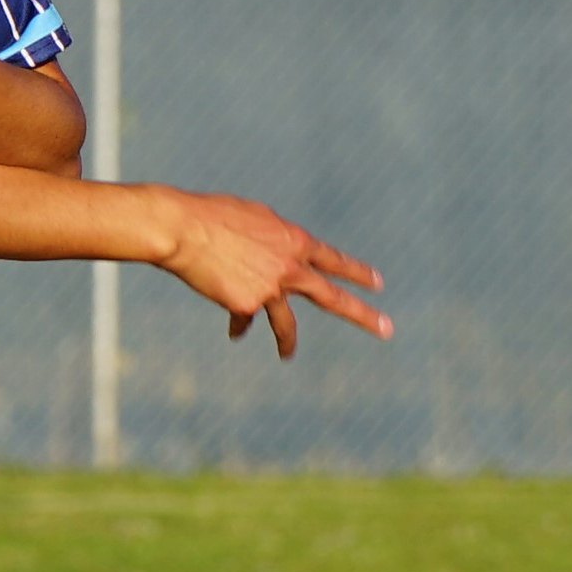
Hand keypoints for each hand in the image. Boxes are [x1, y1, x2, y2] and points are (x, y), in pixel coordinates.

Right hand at [157, 191, 392, 357]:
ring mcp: (270, 288)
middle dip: (362, 314)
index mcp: (293, 240)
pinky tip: (235, 333)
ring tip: (288, 355)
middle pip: (332, 297)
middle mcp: (289, 267)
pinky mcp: (245, 304)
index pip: (332, 259)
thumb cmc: (212, 216)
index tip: (377, 282)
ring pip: (286, 323)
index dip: (356, 271)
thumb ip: (275, 241)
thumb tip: (280, 260)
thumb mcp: (255, 220)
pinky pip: (244, 320)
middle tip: (387, 329)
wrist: (184, 230)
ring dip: (287, 342)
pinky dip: (239, 326)